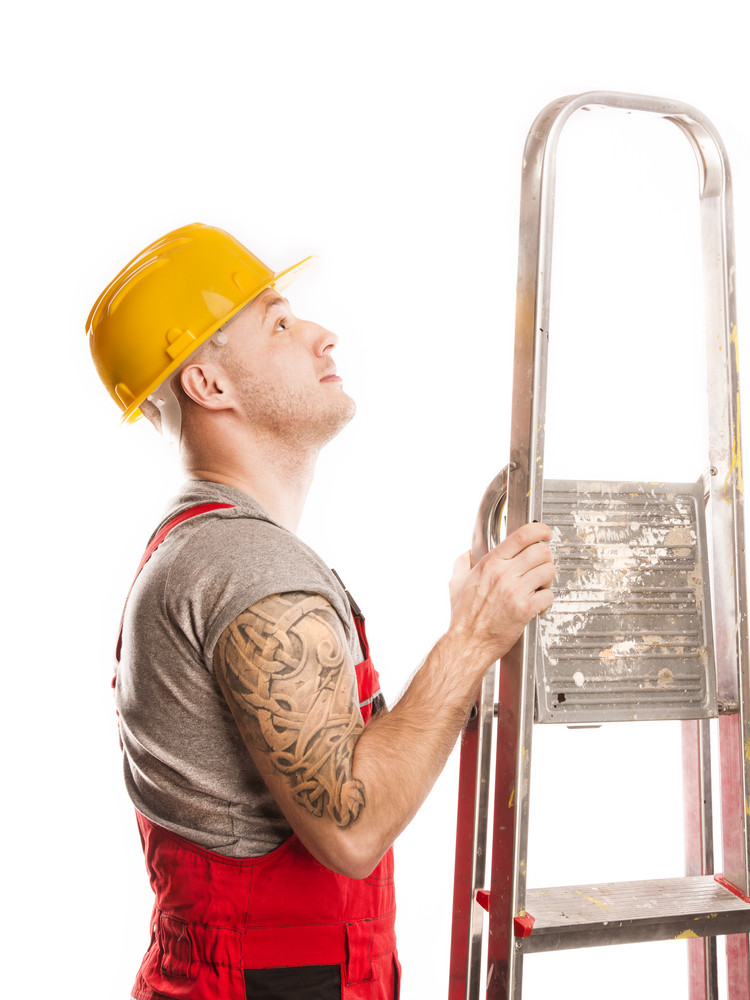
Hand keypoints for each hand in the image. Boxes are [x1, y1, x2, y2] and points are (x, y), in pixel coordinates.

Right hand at [448, 523, 554, 663]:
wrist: (469, 641)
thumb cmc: (464, 616)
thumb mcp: (457, 582)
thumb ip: (463, 563)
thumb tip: (468, 553)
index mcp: (490, 563)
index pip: (521, 535)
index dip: (539, 530)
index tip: (545, 532)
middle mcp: (504, 574)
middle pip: (541, 551)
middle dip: (545, 558)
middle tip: (541, 566)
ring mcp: (516, 590)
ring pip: (548, 571)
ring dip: (547, 579)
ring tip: (538, 587)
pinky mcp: (525, 608)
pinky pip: (549, 595)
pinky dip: (547, 600)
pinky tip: (537, 604)